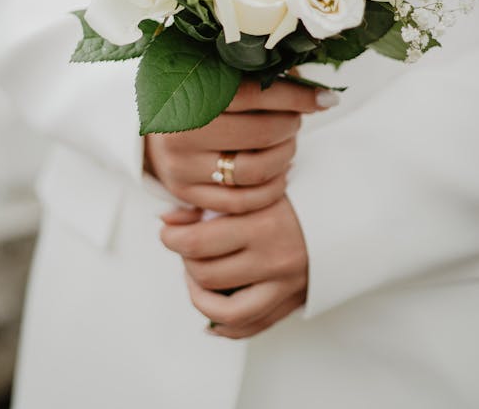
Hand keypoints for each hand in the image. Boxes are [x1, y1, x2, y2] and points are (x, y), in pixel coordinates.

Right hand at [146, 79, 335, 214]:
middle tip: (297, 119)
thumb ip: (256, 73)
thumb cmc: (193, 92)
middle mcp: (180, 132)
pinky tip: (279, 171)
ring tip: (288, 143)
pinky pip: (243, 202)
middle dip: (291, 125)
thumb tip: (310, 81)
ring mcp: (182, 167)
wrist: (151, 125)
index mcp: (188, 92)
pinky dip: (271, 188)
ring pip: (256, 171)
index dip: (296, 96)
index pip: (256, 95)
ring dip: (285, 156)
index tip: (325, 99)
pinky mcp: (187, 194)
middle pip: (261, 135)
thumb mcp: (215, 73)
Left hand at [160, 196, 307, 338]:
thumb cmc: (299, 193)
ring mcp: (284, 286)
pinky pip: (248, 327)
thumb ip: (212, 201)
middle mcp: (273, 259)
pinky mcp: (292, 303)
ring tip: (196, 277)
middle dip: (185, 261)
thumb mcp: (256, 189)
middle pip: (205, 275)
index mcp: (262, 224)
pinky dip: (222, 325)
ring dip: (199, 295)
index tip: (168, 230)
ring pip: (223, 311)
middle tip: (186, 246)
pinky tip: (212, 308)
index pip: (197, 242)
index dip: (171, 237)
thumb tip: (166, 220)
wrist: (350, 212)